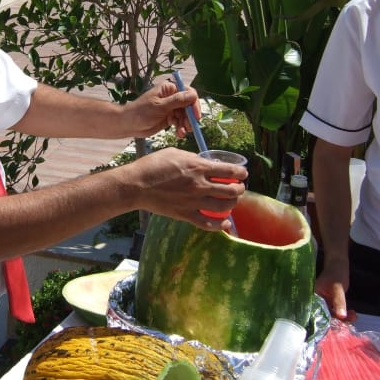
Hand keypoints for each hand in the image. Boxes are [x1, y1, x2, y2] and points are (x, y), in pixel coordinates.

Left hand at [124, 79, 201, 138]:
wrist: (129, 124)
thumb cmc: (141, 112)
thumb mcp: (160, 106)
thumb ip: (177, 101)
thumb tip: (193, 95)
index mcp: (169, 89)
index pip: (188, 93)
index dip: (194, 104)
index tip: (196, 116)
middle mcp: (171, 97)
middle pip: (188, 105)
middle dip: (190, 117)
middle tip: (189, 128)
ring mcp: (171, 108)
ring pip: (185, 115)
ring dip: (185, 124)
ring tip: (181, 133)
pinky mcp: (169, 118)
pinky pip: (180, 122)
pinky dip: (181, 128)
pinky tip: (178, 134)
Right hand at [128, 147, 245, 229]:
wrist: (137, 185)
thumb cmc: (153, 165)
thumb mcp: (176, 153)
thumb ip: (193, 158)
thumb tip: (205, 163)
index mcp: (198, 167)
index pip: (229, 170)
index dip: (241, 172)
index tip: (243, 174)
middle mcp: (200, 185)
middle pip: (231, 190)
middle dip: (240, 189)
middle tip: (238, 188)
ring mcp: (194, 202)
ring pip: (224, 206)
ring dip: (233, 204)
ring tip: (232, 201)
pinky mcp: (186, 215)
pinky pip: (208, 223)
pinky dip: (220, 225)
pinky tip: (225, 223)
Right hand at [314, 260, 353, 320]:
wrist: (339, 265)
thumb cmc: (335, 274)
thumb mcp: (337, 288)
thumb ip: (339, 302)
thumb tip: (342, 316)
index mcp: (313, 298)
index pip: (317, 314)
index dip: (326, 322)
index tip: (336, 327)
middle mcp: (317, 302)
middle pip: (325, 317)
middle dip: (337, 322)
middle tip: (348, 323)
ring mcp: (324, 303)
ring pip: (332, 316)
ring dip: (343, 319)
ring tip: (353, 317)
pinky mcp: (331, 303)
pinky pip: (337, 312)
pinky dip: (344, 315)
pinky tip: (353, 315)